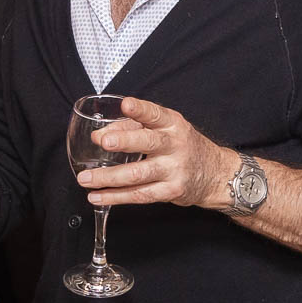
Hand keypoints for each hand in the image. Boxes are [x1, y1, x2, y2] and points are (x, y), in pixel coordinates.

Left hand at [76, 97, 232, 210]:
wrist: (215, 174)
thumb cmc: (184, 147)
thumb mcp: (166, 129)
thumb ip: (133, 126)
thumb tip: (100, 134)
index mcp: (172, 124)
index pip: (155, 114)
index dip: (140, 110)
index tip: (126, 105)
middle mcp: (175, 145)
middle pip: (148, 142)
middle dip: (124, 141)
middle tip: (103, 142)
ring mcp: (174, 169)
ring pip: (138, 174)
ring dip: (109, 177)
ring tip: (86, 178)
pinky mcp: (171, 191)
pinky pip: (140, 195)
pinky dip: (116, 197)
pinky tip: (98, 196)